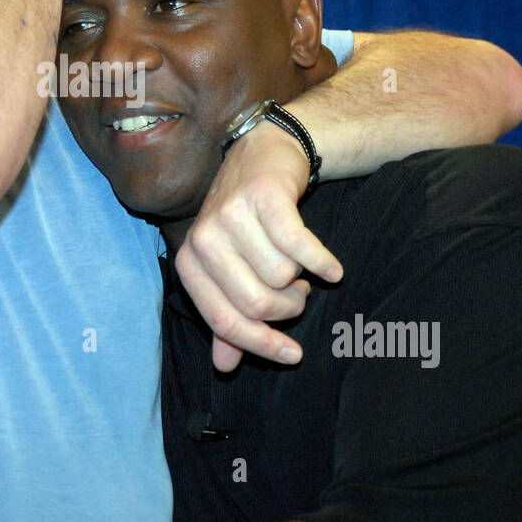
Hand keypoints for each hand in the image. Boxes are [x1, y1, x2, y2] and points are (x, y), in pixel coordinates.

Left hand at [176, 122, 342, 371]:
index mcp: (190, 264)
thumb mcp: (229, 268)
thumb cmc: (246, 222)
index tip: (293, 356)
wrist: (263, 154)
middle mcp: (203, 239)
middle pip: (255, 304)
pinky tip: (332, 268)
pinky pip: (300, 247)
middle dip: (287, 309)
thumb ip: (228, 317)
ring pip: (281, 277)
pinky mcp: (263, 197)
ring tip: (298, 266)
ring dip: (301, 280)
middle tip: (297, 295)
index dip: (261, 345)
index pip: (223, 321)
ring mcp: (231, 215)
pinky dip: (322, 263)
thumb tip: (225, 367)